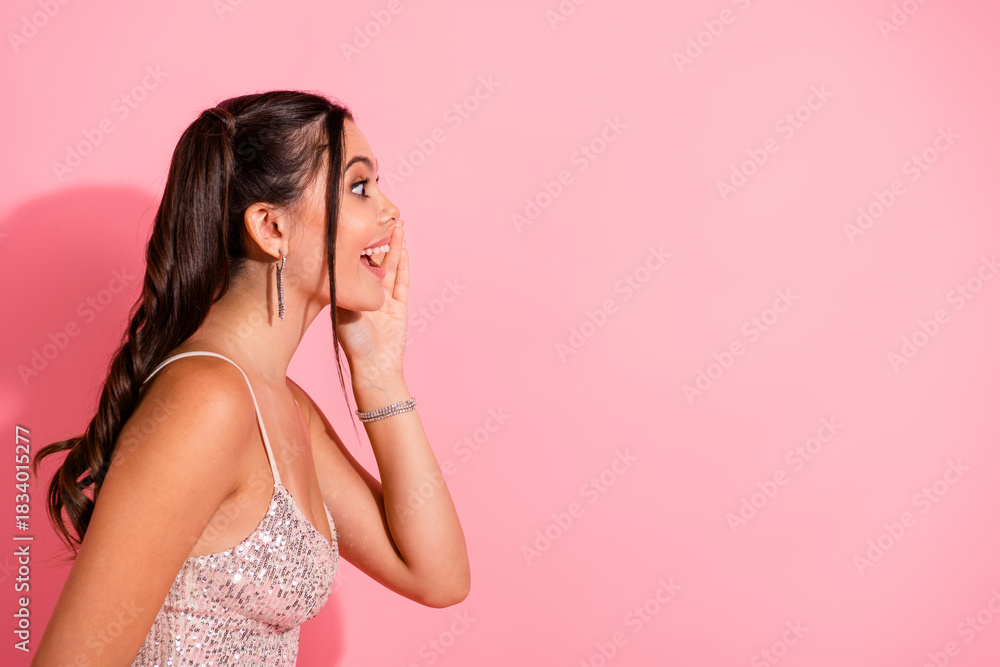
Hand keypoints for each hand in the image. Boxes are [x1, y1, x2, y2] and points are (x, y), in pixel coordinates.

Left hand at [335, 221, 408, 380]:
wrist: (373, 366)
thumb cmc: (353, 343)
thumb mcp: (341, 309)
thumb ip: (342, 288)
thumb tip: (332, 262)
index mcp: (352, 293)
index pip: (355, 263)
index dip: (358, 244)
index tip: (358, 223)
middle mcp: (369, 293)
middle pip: (375, 260)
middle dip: (379, 239)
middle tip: (382, 216)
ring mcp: (386, 299)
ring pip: (391, 266)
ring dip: (395, 246)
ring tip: (398, 225)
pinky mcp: (400, 306)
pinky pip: (402, 281)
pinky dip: (403, 264)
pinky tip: (404, 248)